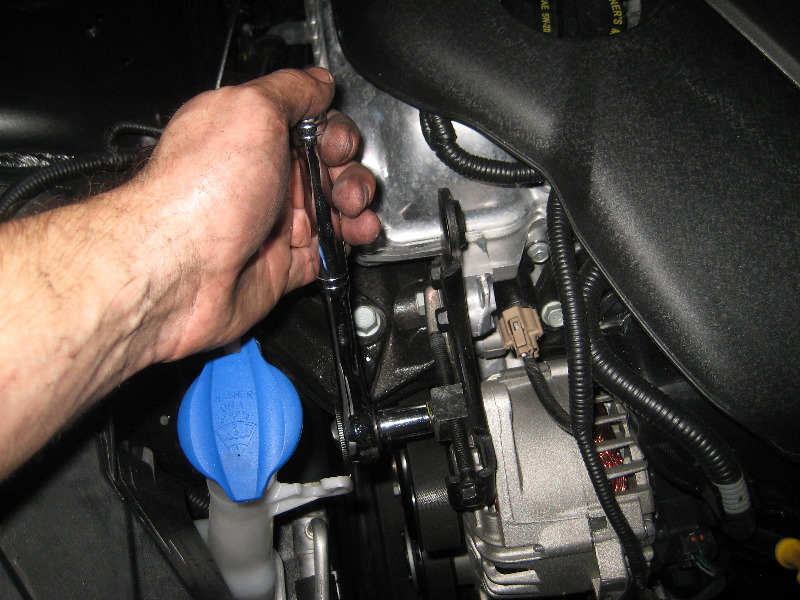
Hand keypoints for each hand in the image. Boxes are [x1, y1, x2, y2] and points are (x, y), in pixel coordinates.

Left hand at [122, 68, 378, 360]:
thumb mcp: (250, 111)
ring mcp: (271, 220)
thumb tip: (317, 82)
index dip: (331, 129)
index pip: (306, 123)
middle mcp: (259, 176)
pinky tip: (357, 232)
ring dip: (355, 202)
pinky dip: (350, 240)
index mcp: (248, 135)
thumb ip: (291, 91)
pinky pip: (329, 248)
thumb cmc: (198, 194)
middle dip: (348, 167)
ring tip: (353, 208)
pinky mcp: (282, 263)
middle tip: (341, 177)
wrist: (178, 271)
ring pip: (334, 206)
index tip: (334, 141)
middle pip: (326, 165)